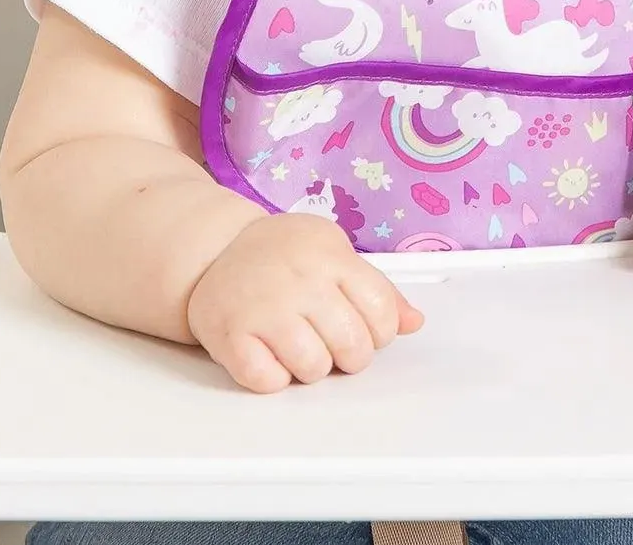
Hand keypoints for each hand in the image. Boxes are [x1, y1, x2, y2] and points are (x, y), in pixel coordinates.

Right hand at [185, 212, 423, 392]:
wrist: (219, 250)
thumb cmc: (285, 254)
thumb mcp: (336, 253)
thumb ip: (377, 289)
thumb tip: (414, 322)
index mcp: (331, 258)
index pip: (381, 309)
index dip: (381, 332)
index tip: (368, 331)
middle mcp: (300, 281)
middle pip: (351, 344)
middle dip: (351, 357)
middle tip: (336, 346)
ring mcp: (264, 309)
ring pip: (313, 368)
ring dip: (313, 369)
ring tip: (303, 348)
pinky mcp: (231, 336)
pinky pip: (268, 381)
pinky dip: (275, 379)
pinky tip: (272, 356)